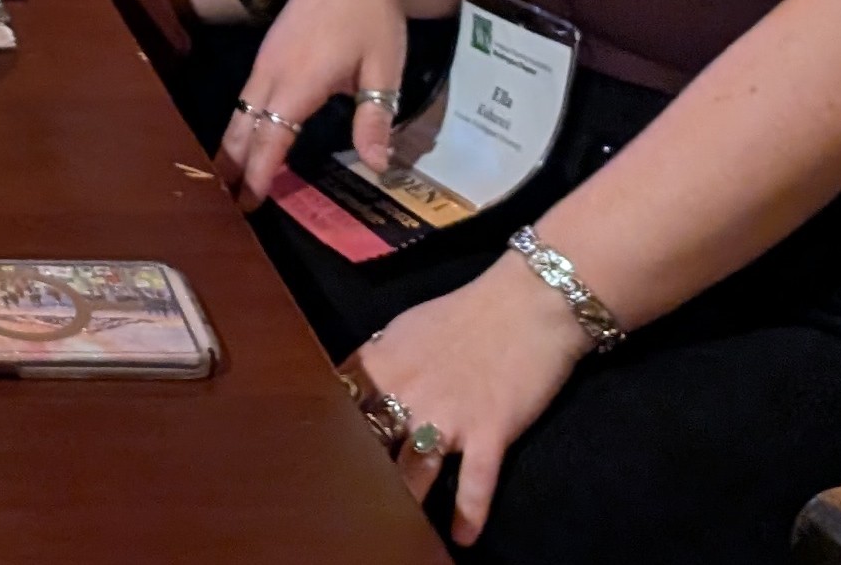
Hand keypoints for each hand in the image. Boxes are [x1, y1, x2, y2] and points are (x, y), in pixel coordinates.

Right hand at [220, 0, 412, 204]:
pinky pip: (246, 96)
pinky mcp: (268, 52)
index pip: (272, 135)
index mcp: (300, 80)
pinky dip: (241, 124)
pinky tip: (247, 138)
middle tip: (231, 205)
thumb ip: (375, 119)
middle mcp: (273, 72)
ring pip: (240, 111)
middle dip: (235, 165)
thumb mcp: (385, 70)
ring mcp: (266, 59)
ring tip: (228, 179)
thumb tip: (376, 166)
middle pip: (244, 127)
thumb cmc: (375, 18)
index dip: (260, 170)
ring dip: (233, 146)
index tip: (250, 202)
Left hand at [341, 264, 592, 542]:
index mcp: (383, 365)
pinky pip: (475, 482)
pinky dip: (469, 513)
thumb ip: (379, 361)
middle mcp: (408, 393)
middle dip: (357, 475)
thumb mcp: (406, 328)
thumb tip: (354, 383)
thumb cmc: (466, 313)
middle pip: (370, 444)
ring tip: (389, 531)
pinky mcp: (489, 431)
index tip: (310, 459)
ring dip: (401, 502)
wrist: (531, 302)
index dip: (325, 432)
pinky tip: (462, 538)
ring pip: (412, 471)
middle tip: (344, 507)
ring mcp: (448, 416)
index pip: (339, 404)